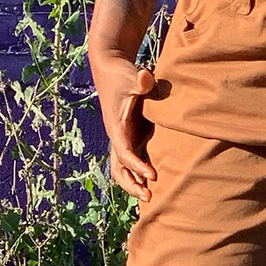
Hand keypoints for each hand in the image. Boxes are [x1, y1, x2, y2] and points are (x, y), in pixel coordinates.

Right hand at [106, 64, 157, 201]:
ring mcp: (123, 137)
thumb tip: (146, 78)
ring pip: (124, 168)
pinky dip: (141, 173)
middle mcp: (118, 136)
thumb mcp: (130, 75)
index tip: (153, 176)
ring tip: (152, 197)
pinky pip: (134, 159)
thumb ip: (140, 80)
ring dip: (135, 183)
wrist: (110, 67)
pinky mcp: (131, 135)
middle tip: (150, 197)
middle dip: (132, 185)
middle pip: (120, 169)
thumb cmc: (121, 73)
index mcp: (116, 127)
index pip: (124, 153)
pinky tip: (155, 181)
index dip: (137, 166)